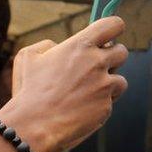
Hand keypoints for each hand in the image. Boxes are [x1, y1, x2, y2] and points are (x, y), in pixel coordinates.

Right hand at [1, 17, 127, 151]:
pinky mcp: (106, 107)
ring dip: (108, 84)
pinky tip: (81, 109)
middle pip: (122, 52)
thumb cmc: (28, 90)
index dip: (114, 27)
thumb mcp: (28, 57)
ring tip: (86, 92)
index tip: (111, 33)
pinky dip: (99, 105)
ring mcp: (104, 86)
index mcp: (80, 46)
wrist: (34, 125)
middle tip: (96, 67)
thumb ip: (48, 45)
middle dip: (112, 58)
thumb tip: (59, 47)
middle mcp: (97, 63)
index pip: (113, 25)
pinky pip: (110, 102)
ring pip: (120, 81)